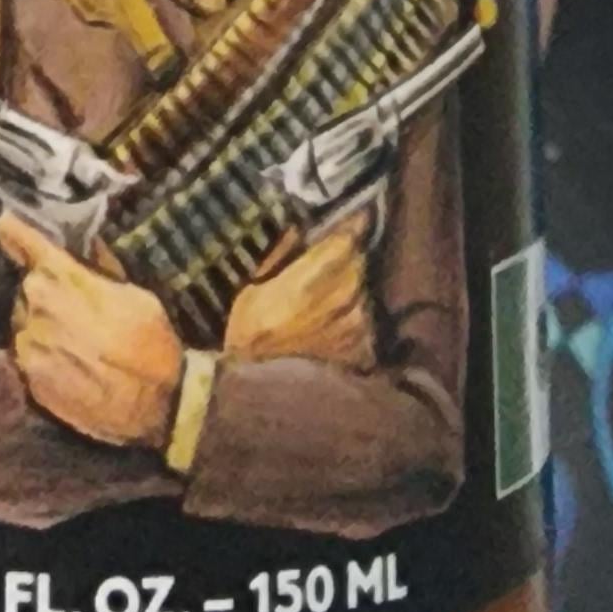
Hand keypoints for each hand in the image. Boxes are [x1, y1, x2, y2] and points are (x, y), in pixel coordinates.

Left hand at [0, 214, 186, 444]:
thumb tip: (88, 242)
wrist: (156, 406)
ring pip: (27, 323)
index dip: (14, 230)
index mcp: (60, 277)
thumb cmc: (152, 343)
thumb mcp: (137, 294)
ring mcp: (28, 346)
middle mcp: (34, 306)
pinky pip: (30, 356)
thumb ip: (101, 268)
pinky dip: (46, 355)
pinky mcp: (29, 380)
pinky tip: (73, 365)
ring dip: (44, 325)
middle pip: (29, 287)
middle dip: (47, 291)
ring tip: (78, 342)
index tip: (7, 223)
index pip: (24, 241)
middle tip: (77, 307)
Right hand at [224, 211, 380, 366]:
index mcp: (310, 283)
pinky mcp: (364, 350)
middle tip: (328, 261)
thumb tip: (298, 221)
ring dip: (350, 288)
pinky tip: (333, 327)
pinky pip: (366, 320)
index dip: (351, 223)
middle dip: (346, 256)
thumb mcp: (249, 291)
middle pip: (357, 261)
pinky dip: (354, 318)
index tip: (353, 213)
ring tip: (328, 298)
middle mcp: (342, 301)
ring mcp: (357, 328)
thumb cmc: (246, 339)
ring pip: (363, 290)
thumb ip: (278, 254)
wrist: (260, 398)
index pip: (347, 238)